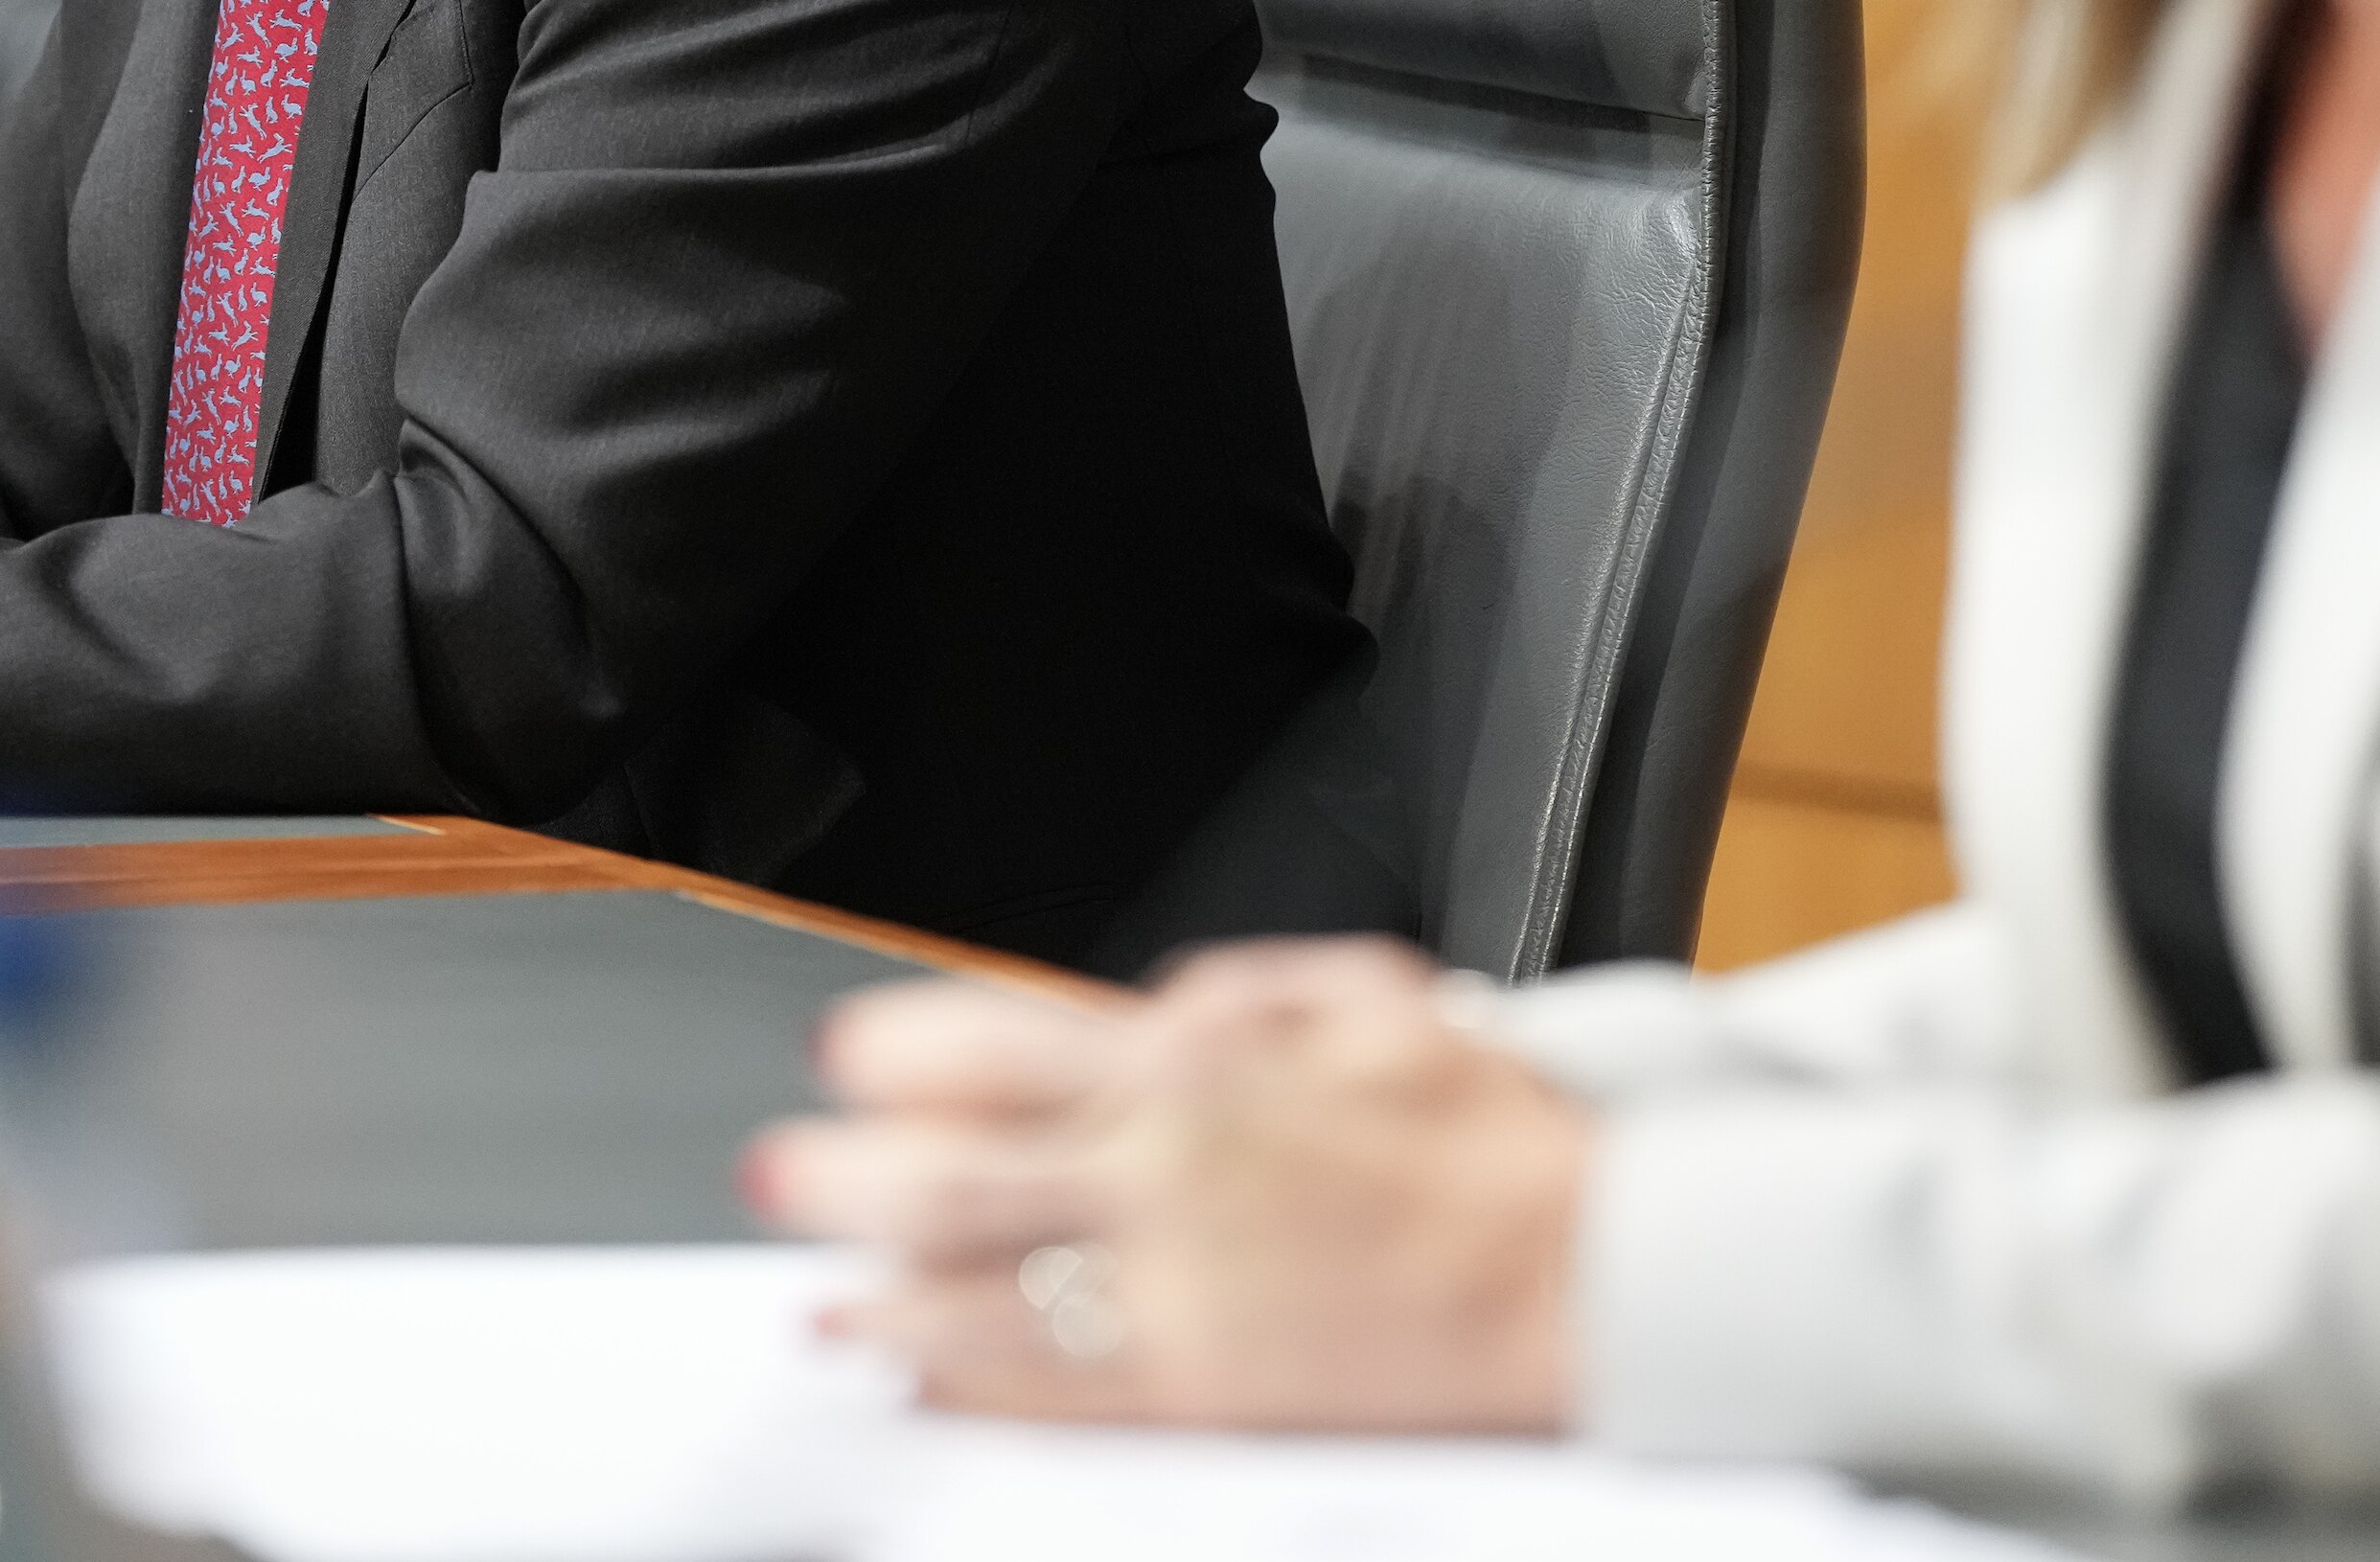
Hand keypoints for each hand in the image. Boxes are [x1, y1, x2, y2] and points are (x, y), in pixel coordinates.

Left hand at [746, 938, 1592, 1433]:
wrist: (1594, 1260)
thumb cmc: (1501, 1138)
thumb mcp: (1371, 995)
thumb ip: (1246, 992)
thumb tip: (1157, 1005)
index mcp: (1201, 1062)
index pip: (999, 1042)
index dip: (901, 1051)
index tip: (851, 1055)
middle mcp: (1163, 1164)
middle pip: (950, 1168)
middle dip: (845, 1173)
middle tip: (784, 1174)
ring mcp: (1173, 1283)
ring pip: (968, 1283)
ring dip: (873, 1287)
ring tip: (815, 1297)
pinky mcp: (1201, 1384)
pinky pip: (1045, 1386)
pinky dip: (958, 1376)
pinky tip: (914, 1373)